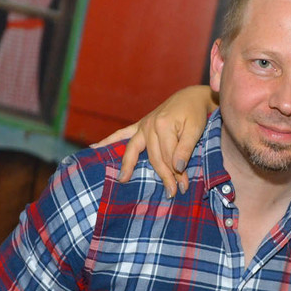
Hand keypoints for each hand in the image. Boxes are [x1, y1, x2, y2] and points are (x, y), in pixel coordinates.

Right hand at [88, 85, 212, 196]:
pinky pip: (121, 134)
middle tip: (172, 193)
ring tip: (123, 180)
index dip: (176, 174)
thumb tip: (177, 168)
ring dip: (128, 166)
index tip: (183, 187)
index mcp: (164, 126)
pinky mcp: (139, 125)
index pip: (168, 157)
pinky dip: (108, 141)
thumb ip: (186, 149)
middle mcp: (149, 125)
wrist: (191, 97)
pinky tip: (94, 148)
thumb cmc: (195, 113)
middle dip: (163, 176)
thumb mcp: (196, 130)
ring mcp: (142, 125)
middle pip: (153, 158)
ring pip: (134, 150)